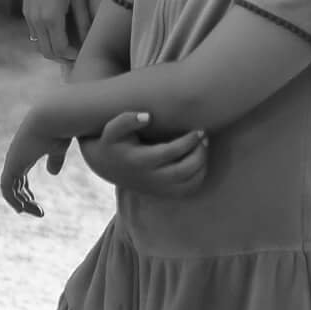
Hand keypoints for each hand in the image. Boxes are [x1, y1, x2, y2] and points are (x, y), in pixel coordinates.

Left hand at [0, 121, 70, 215]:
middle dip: (24, 201)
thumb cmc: (58, 128)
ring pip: (9, 190)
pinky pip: (6, 188)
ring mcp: (13, 161)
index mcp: (26, 154)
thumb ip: (55, 159)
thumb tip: (52, 173)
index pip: (19, 177)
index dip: (25, 192)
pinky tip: (23, 208)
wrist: (53, 118)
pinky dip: (12, 200)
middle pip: (14, 186)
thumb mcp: (58, 148)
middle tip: (40, 212)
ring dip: (21, 204)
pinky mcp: (12, 164)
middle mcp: (16, 158)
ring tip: (38, 212)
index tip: (37, 205)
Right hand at [20, 0, 89, 64]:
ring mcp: (29, 17)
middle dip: (62, 58)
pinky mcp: (26, 12)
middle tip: (76, 55)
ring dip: (53, 50)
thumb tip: (87, 39)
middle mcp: (37, 21)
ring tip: (68, 46)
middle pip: (48, 52)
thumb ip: (83, 20)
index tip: (83, 53)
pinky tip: (57, 33)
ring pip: (39, 45)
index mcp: (51, 18)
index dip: (73, 55)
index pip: (61, 49)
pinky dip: (46, 40)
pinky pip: (35, 35)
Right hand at [80, 110, 207, 197]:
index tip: (199, 129)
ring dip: (202, 165)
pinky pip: (188, 190)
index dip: (189, 141)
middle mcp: (150, 178)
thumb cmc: (112, 142)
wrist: (105, 165)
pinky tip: (199, 159)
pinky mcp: (163, 192)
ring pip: (189, 184)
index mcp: (140, 161)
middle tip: (204, 137)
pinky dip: (199, 176)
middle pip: (183, 171)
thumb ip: (127, 120)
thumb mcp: (112, 129)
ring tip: (203, 146)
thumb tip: (147, 116)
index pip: (171, 153)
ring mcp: (158, 188)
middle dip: (199, 154)